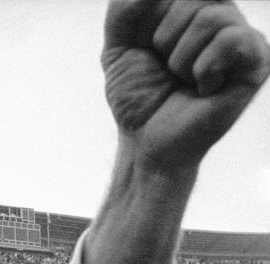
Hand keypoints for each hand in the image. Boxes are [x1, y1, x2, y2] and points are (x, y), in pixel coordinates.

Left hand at [102, 0, 269, 168]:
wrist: (146, 139)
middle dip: (164, 36)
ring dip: (181, 57)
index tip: (147, 47)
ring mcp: (241, 37)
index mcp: (191, 8)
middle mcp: (221, 16)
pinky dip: (203, 68)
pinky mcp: (256, 62)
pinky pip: (231, 39)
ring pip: (212, 16)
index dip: (152, 19)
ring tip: (183, 79)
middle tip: (166, 66)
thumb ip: (125, 9)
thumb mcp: (117, 46)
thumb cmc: (137, 95)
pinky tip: (202, 88)